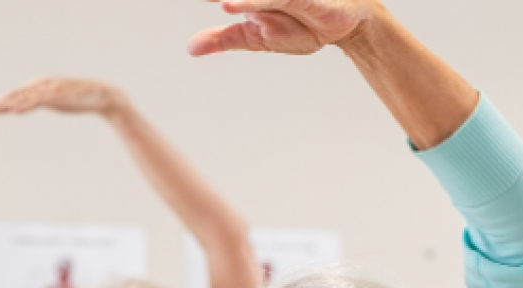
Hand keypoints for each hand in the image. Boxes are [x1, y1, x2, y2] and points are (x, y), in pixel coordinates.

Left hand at [0, 78, 124, 118]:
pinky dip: (27, 105)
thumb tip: (20, 107)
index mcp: (38, 86)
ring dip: (9, 104)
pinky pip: (40, 100)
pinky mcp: (60, 94)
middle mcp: (41, 84)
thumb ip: (37, 101)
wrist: (102, 96)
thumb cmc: (76, 99)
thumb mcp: (53, 101)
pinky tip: (17, 110)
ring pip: (25, 97)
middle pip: (15, 95)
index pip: (14, 95)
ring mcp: (51, 89)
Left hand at [187, 0, 379, 57]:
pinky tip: (228, 6)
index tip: (175, 3)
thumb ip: (223, 39)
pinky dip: (249, 2)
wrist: (346, 26)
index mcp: (246, 1)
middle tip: (202, 5)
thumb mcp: (256, 37)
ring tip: (211, 3)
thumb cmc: (303, 25)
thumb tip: (189, 48)